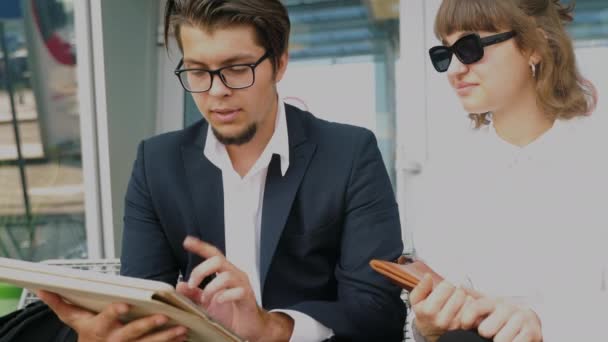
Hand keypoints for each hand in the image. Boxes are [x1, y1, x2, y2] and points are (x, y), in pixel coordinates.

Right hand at [38, 290, 187, 341]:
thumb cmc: (87, 334)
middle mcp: (114, 341)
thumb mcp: (73, 320)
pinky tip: (182, 339)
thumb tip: (41, 288)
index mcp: (98, 329)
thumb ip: (60, 303)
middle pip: (132, 333)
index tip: (125, 305)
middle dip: (148, 326)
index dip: (115, 312)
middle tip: (163, 317)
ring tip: (181, 330)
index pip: (106, 319)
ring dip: (166, 338)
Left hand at [179, 236, 292, 341]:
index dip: (200, 247)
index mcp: (224, 273)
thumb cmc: (231, 314)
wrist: (249, 327)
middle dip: (201, 270)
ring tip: (206, 300)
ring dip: (211, 288)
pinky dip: (225, 296)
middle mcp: (234, 275)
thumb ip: (194, 294)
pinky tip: (219, 302)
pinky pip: (238, 292)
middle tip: (192, 284)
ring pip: (226, 276)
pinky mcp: (248, 297)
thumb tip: (181, 285)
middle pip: (218, 260)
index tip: (187, 242)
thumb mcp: (207, 304)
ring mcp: (242, 285)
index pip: (213, 255)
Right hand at [409, 275, 475, 341]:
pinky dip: (468, 304)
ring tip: (456, 298)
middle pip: (459, 293)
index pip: (447, 286)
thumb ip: (421, 287)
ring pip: (467, 300)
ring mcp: (454, 324)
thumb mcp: (416, 299)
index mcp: (429, 310)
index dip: (447, 282)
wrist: (429, 330)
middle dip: (456, 289)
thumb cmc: (423, 312)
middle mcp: (442, 319)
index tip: (445, 285)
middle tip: (451, 291)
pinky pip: (472, 309)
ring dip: (463, 296)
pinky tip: (461, 304)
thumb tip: (428, 276)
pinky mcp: (463, 327)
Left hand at [460, 297, 541, 341]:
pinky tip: (513, 339)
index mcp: (494, 301)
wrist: (530, 324)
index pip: (475, 308)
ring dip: (500, 341)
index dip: (466, 319)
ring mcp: (522, 319)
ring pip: (500, 340)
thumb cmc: (504, 317)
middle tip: (492, 331)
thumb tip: (461, 286)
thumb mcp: (489, 305)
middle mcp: (508, 307)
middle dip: (486, 333)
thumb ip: (475, 298)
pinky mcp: (533, 331)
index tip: (464, 325)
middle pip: (485, 330)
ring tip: (503, 335)